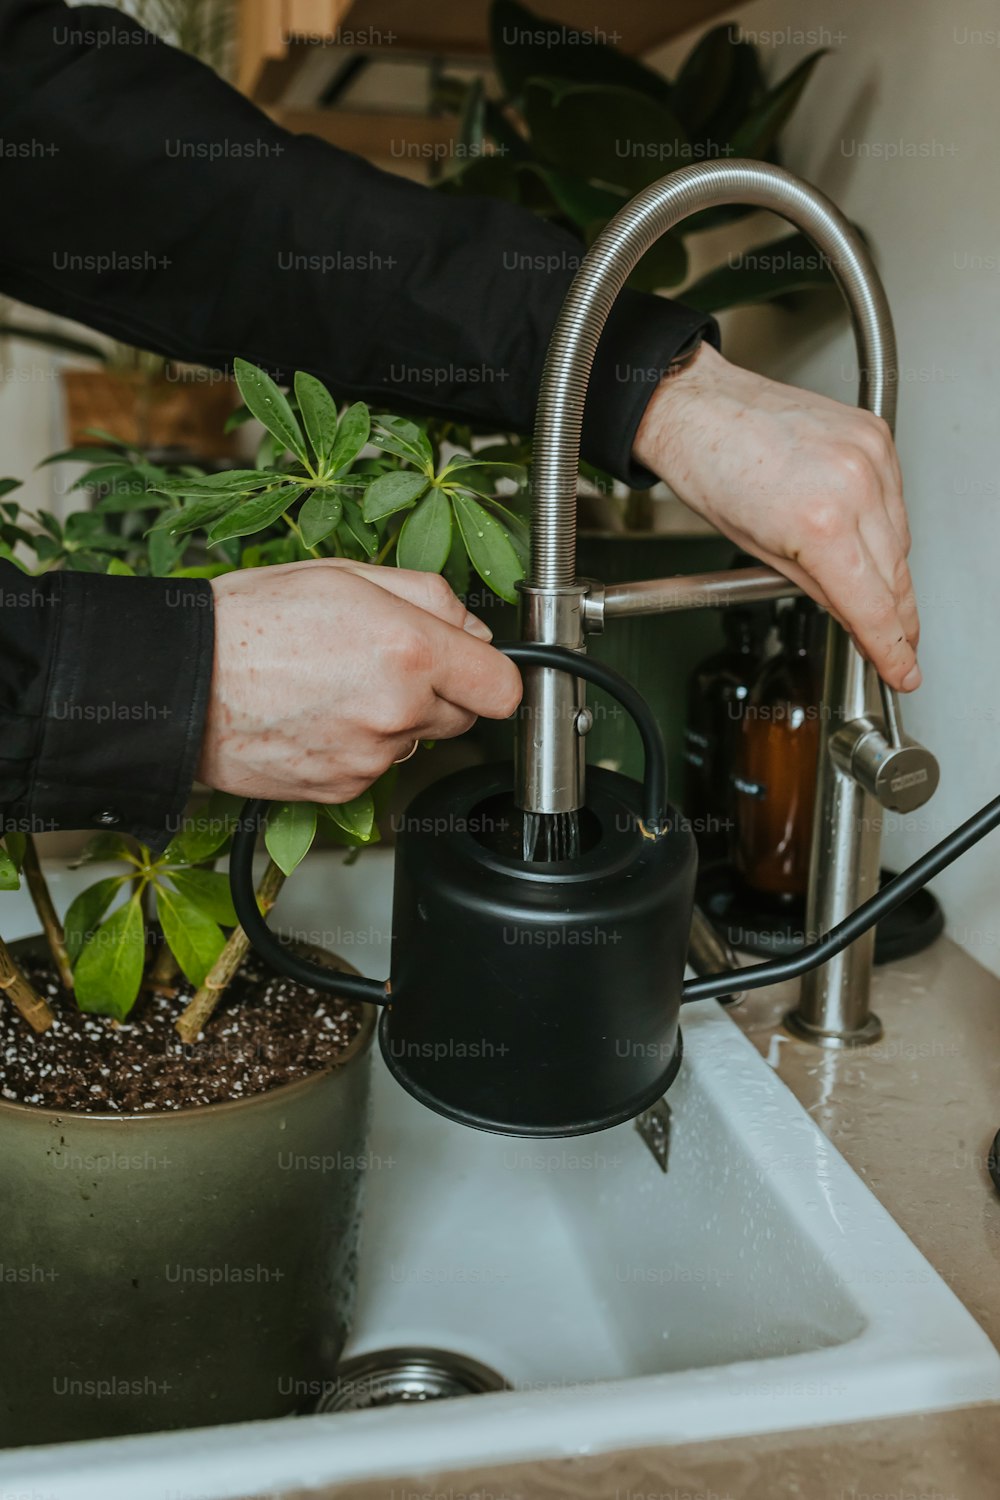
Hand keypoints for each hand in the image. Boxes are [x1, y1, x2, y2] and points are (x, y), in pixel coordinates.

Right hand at [196, 559, 521, 802]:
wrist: (181, 684)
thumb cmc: (250, 621)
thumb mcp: (347, 574)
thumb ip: (430, 597)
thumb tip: (472, 628)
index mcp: (410, 651)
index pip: (504, 688)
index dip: (492, 675)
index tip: (475, 668)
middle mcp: (397, 711)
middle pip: (462, 716)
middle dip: (437, 691)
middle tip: (381, 663)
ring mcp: (370, 758)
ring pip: (413, 741)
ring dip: (391, 719)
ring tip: (333, 685)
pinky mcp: (342, 789)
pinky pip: (374, 768)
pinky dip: (356, 746)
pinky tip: (315, 716)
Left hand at [632, 342, 919, 691]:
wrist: (701, 406)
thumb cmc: (710, 468)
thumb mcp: (756, 550)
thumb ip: (815, 588)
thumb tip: (852, 615)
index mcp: (819, 522)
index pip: (873, 606)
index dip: (891, 648)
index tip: (903, 671)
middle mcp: (854, 485)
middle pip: (896, 576)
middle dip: (896, 616)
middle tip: (893, 644)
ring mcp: (870, 455)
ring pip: (901, 538)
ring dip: (890, 570)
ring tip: (863, 583)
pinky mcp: (875, 435)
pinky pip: (895, 498)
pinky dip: (884, 522)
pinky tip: (859, 532)